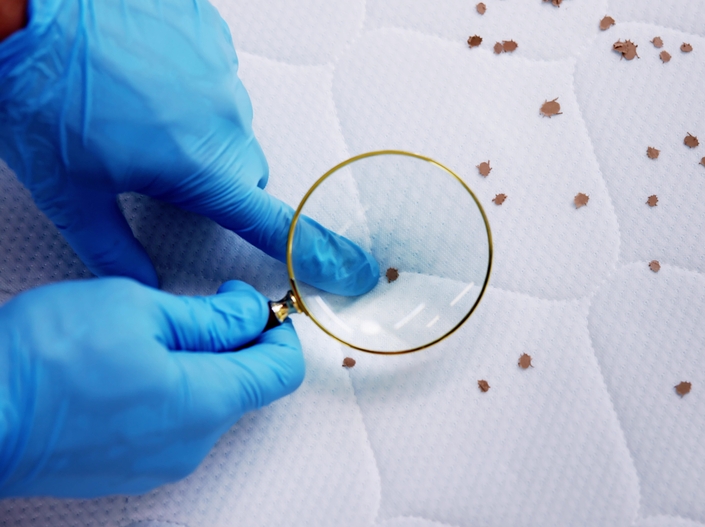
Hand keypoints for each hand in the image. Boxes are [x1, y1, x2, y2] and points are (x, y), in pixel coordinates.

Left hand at [0, 0, 377, 294]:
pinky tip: (142, 74)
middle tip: (157, 168)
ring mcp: (219, 71)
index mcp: (198, 166)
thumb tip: (143, 284)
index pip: (273, 223)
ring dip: (198, 127)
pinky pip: (215, 73)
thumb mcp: (67, 192)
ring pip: (229, 122)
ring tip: (137, 111)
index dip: (316, 253)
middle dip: (214, 181)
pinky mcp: (208, 34)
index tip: (350, 269)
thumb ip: (113, 250)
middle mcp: (222, 118)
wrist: (27, 10)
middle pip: (244, 172)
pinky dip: (188, 82)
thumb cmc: (39, 90)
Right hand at [0, 278, 303, 497]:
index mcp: (206, 402)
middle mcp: (193, 444)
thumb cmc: (44, 358)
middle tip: (195, 307)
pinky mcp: (128, 471)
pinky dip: (167, 393)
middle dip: (235, 343)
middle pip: (245, 388)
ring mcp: (159, 465)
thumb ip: (210, 316)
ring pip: (206, 406)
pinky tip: (124, 369)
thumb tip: (254, 312)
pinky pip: (171, 427)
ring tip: (145, 336)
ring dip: (197, 366)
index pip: (282, 371)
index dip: (278, 329)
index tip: (252, 301)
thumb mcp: (137, 308)